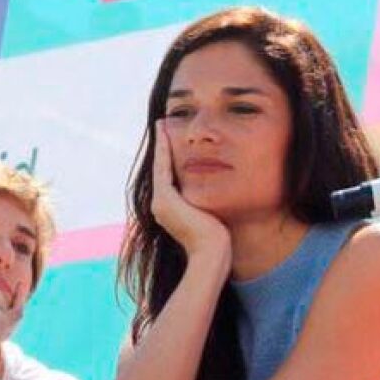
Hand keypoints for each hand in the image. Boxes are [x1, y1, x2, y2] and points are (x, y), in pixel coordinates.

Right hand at [151, 123, 230, 257]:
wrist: (212, 253)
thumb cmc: (218, 240)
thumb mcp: (211, 215)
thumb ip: (207, 204)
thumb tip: (219, 196)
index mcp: (170, 210)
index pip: (168, 177)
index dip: (169, 157)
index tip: (172, 139)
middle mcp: (160, 206)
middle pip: (161, 169)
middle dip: (162, 147)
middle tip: (163, 126)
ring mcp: (159, 203)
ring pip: (159, 166)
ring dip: (161, 144)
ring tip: (162, 126)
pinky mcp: (164, 199)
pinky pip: (162, 167)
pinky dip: (163, 150)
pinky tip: (165, 134)